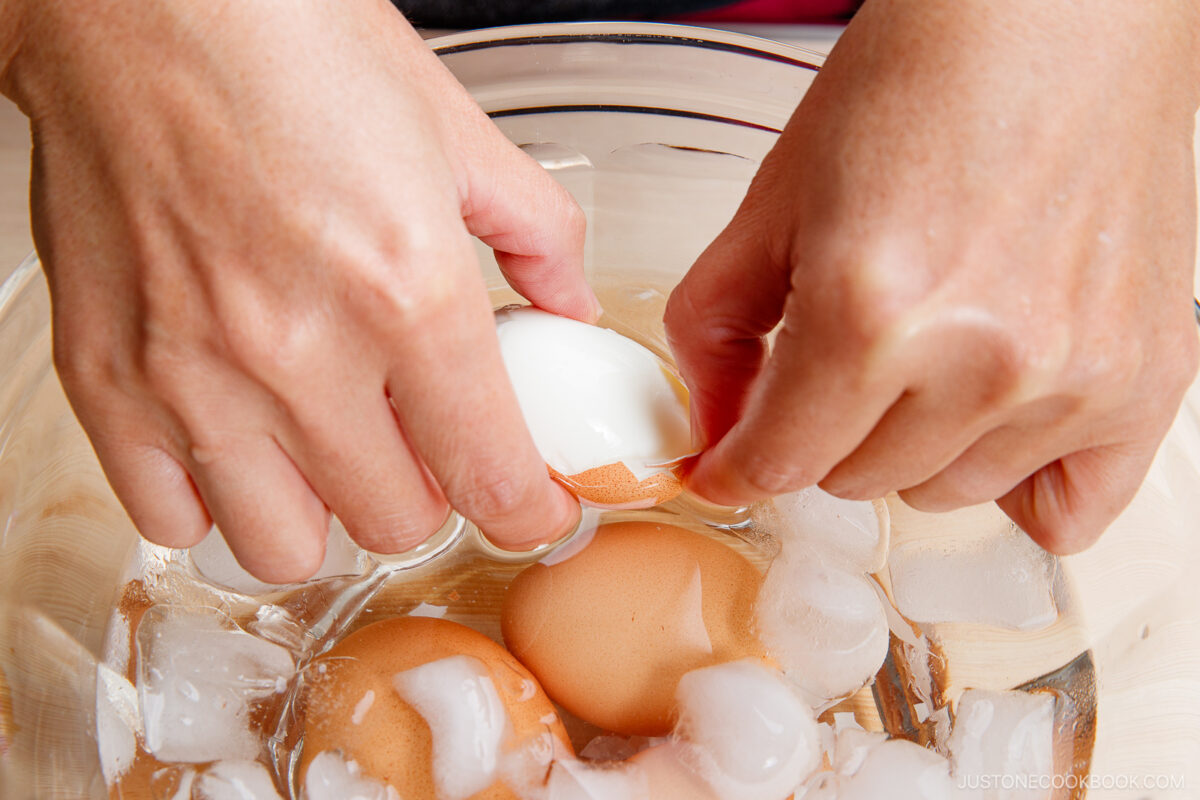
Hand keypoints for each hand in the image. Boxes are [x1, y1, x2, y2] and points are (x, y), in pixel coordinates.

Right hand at [4, 0, 594, 580]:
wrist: (140, 0)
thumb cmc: (293, 45)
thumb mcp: (456, 131)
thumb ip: (537, 234)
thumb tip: (568, 306)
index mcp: (407, 290)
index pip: (491, 477)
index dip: (530, 514)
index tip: (532, 510)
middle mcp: (299, 352)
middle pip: (395, 524)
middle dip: (430, 495)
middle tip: (424, 443)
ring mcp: (191, 376)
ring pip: (285, 549)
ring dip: (326, 515)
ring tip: (328, 450)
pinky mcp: (105, 379)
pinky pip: (171, 520)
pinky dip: (216, 501)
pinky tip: (237, 441)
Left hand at [665, 0, 1199, 552]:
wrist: (1054, 18)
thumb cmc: (919, 82)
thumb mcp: (774, 201)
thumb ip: (716, 330)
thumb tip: (717, 430)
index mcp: (868, 312)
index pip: (778, 463)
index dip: (738, 469)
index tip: (731, 468)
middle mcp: (979, 361)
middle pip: (855, 481)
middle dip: (824, 432)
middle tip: (841, 355)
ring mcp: (1072, 378)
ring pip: (943, 493)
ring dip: (912, 447)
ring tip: (927, 350)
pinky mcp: (1146, 379)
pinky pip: (1067, 514)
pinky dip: (1017, 484)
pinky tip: (995, 424)